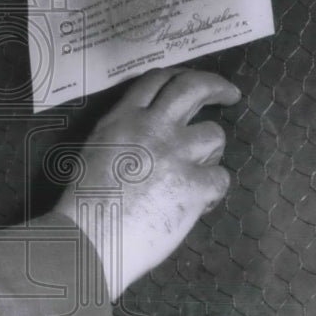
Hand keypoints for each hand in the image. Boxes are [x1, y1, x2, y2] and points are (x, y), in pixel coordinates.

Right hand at [53, 67, 240, 300]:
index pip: (157, 80)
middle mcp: (153, 127)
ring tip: (196, 173)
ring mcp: (177, 154)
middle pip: (194, 88)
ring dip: (210, 152)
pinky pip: (220, 178)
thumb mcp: (97, 149)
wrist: (90, 239)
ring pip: (214, 135)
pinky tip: (196, 206)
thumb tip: (150, 131)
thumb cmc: (84, 203)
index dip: (180, 77)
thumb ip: (125, 132)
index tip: (194, 84)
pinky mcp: (195, 185)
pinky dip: (212, 192)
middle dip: (217, 87)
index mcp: (124, 117)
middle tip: (230, 95)